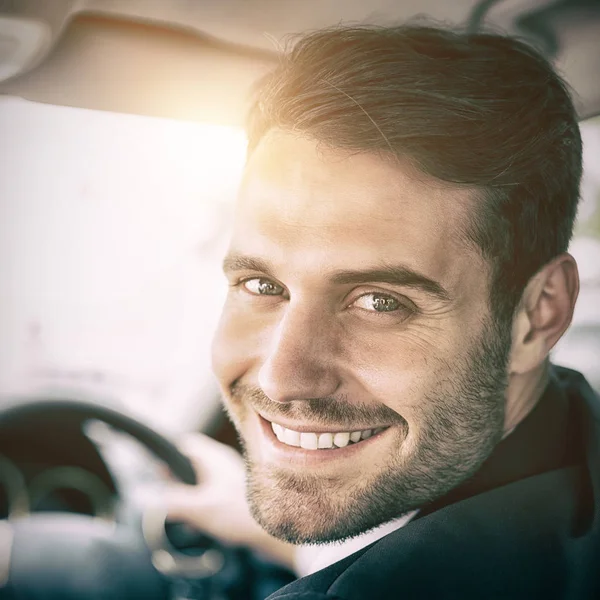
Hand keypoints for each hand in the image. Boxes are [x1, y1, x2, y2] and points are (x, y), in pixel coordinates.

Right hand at [164, 433, 295, 568]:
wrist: (273, 532)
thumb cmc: (240, 514)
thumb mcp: (200, 508)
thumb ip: (172, 501)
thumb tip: (144, 496)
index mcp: (213, 457)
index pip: (185, 444)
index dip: (168, 453)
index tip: (154, 467)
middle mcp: (221, 463)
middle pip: (190, 463)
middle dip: (176, 480)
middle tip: (167, 495)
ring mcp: (228, 478)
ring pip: (199, 481)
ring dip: (188, 496)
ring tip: (184, 513)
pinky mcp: (234, 495)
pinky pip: (209, 495)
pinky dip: (200, 506)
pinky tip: (199, 523)